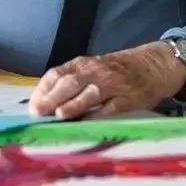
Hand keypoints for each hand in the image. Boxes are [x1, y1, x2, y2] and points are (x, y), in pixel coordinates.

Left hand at [28, 42, 185, 118]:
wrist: (153, 65)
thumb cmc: (116, 70)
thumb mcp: (92, 69)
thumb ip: (71, 82)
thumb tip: (44, 102)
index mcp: (82, 64)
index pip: (57, 73)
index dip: (43, 89)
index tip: (32, 105)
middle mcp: (95, 71)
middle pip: (71, 82)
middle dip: (53, 97)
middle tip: (39, 112)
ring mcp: (113, 84)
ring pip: (90, 93)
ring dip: (74, 104)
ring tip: (60, 114)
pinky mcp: (129, 97)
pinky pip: (112, 106)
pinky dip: (99, 113)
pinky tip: (88, 122)